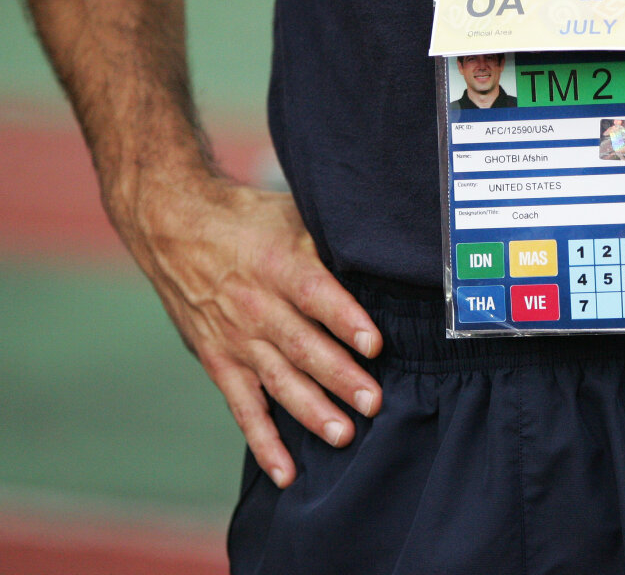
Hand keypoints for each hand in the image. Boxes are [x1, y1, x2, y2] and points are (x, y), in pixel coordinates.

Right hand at [113, 173, 382, 488]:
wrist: (173, 227)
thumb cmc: (250, 220)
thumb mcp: (294, 217)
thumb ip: (333, 246)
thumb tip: (387, 260)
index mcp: (279, 264)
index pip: (315, 295)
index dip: (345, 319)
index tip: (374, 344)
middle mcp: (256, 306)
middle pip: (302, 346)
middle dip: (340, 377)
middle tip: (373, 402)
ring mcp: (236, 339)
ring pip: (279, 380)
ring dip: (311, 411)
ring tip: (343, 435)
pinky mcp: (219, 361)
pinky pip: (243, 408)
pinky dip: (264, 441)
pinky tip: (286, 472)